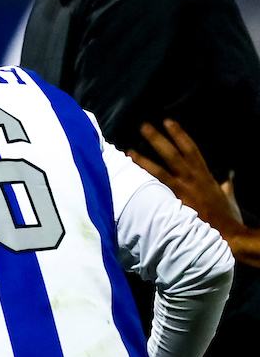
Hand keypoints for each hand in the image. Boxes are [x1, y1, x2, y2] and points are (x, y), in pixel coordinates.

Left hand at [129, 119, 257, 265]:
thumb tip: (228, 179)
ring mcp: (182, 190)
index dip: (179, 134)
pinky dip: (144, 184)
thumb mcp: (227, 196)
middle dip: (158, 139)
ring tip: (128, 150)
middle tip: (143, 126)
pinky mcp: (174, 203)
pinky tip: (130, 178)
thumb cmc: (226, 217)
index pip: (191, 148)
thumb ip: (226, 186)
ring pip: (160, 170)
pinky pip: (155, 191)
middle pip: (173, 153)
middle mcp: (192, 178)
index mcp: (204, 174)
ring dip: (144, 160)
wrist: (226, 235)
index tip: (167, 121)